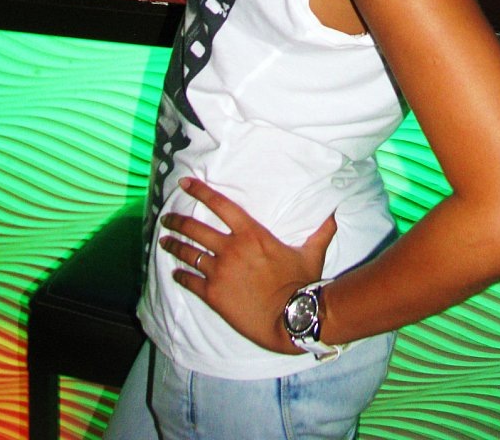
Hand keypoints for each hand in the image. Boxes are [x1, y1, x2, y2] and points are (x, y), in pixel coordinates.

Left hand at [159, 177, 336, 353]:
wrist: (290, 317)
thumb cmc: (302, 282)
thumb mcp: (312, 252)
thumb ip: (320, 230)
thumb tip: (335, 212)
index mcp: (252, 233)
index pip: (220, 205)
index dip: (200, 191)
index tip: (185, 183)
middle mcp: (231, 248)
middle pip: (196, 228)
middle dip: (177, 220)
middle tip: (167, 217)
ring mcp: (220, 272)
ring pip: (188, 253)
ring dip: (174, 245)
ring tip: (164, 241)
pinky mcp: (214, 295)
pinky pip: (190, 281)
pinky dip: (180, 275)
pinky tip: (175, 274)